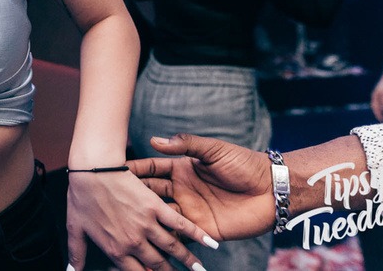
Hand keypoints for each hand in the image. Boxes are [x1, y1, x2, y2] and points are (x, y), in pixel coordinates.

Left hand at [66, 169, 216, 270]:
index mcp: (115, 249)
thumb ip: (76, 254)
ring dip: (189, 261)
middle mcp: (134, 241)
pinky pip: (180, 223)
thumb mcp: (75, 228)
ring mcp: (146, 224)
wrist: (90, 169)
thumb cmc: (80, 196)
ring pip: (172, 248)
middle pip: (158, 265)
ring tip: (200, 270)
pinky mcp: (155, 206)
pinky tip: (210, 244)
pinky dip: (197, 234)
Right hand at [127, 134, 274, 241]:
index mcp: (182, 169)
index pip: (151, 169)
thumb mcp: (214, 150)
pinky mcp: (202, 231)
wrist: (272, 190)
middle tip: (110, 200)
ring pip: (160, 218)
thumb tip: (155, 140)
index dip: (133, 170)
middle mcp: (182, 191)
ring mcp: (190, 212)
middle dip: (131, 197)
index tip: (113, 171)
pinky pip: (180, 237)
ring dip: (144, 221)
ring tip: (122, 225)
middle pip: (150, 194)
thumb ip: (186, 145)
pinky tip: (146, 242)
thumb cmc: (244, 164)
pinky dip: (165, 241)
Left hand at [370, 73, 382, 121]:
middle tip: (382, 121)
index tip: (380, 118)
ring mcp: (380, 93)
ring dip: (381, 112)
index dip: (376, 112)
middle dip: (378, 114)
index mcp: (375, 94)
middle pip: (375, 106)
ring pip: (379, 105)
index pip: (374, 105)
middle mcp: (376, 94)